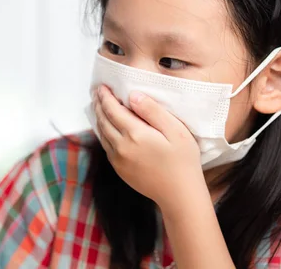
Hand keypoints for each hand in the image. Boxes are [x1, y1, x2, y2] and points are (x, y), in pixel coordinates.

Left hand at [94, 85, 206, 209]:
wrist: (179, 195)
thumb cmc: (183, 161)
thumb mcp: (175, 130)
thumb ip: (152, 111)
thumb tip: (133, 96)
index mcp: (135, 134)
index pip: (113, 110)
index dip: (106, 97)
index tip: (102, 86)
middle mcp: (121, 147)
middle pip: (103, 121)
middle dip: (99, 105)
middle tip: (97, 93)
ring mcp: (119, 160)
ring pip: (102, 134)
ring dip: (99, 118)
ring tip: (98, 106)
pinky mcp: (120, 170)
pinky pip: (106, 147)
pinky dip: (103, 133)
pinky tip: (107, 128)